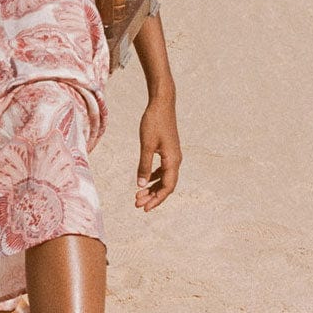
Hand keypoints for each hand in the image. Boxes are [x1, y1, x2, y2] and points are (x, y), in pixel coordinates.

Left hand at [135, 93, 180, 211]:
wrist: (162, 104)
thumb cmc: (154, 122)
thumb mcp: (146, 145)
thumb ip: (144, 165)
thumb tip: (141, 184)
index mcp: (173, 161)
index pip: (167, 187)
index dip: (156, 199)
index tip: (144, 208)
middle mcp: (176, 160)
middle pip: (166, 185)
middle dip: (152, 196)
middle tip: (137, 204)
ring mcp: (172, 155)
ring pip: (164, 178)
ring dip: (152, 187)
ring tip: (138, 196)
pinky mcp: (168, 150)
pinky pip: (162, 169)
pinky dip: (153, 177)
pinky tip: (144, 180)